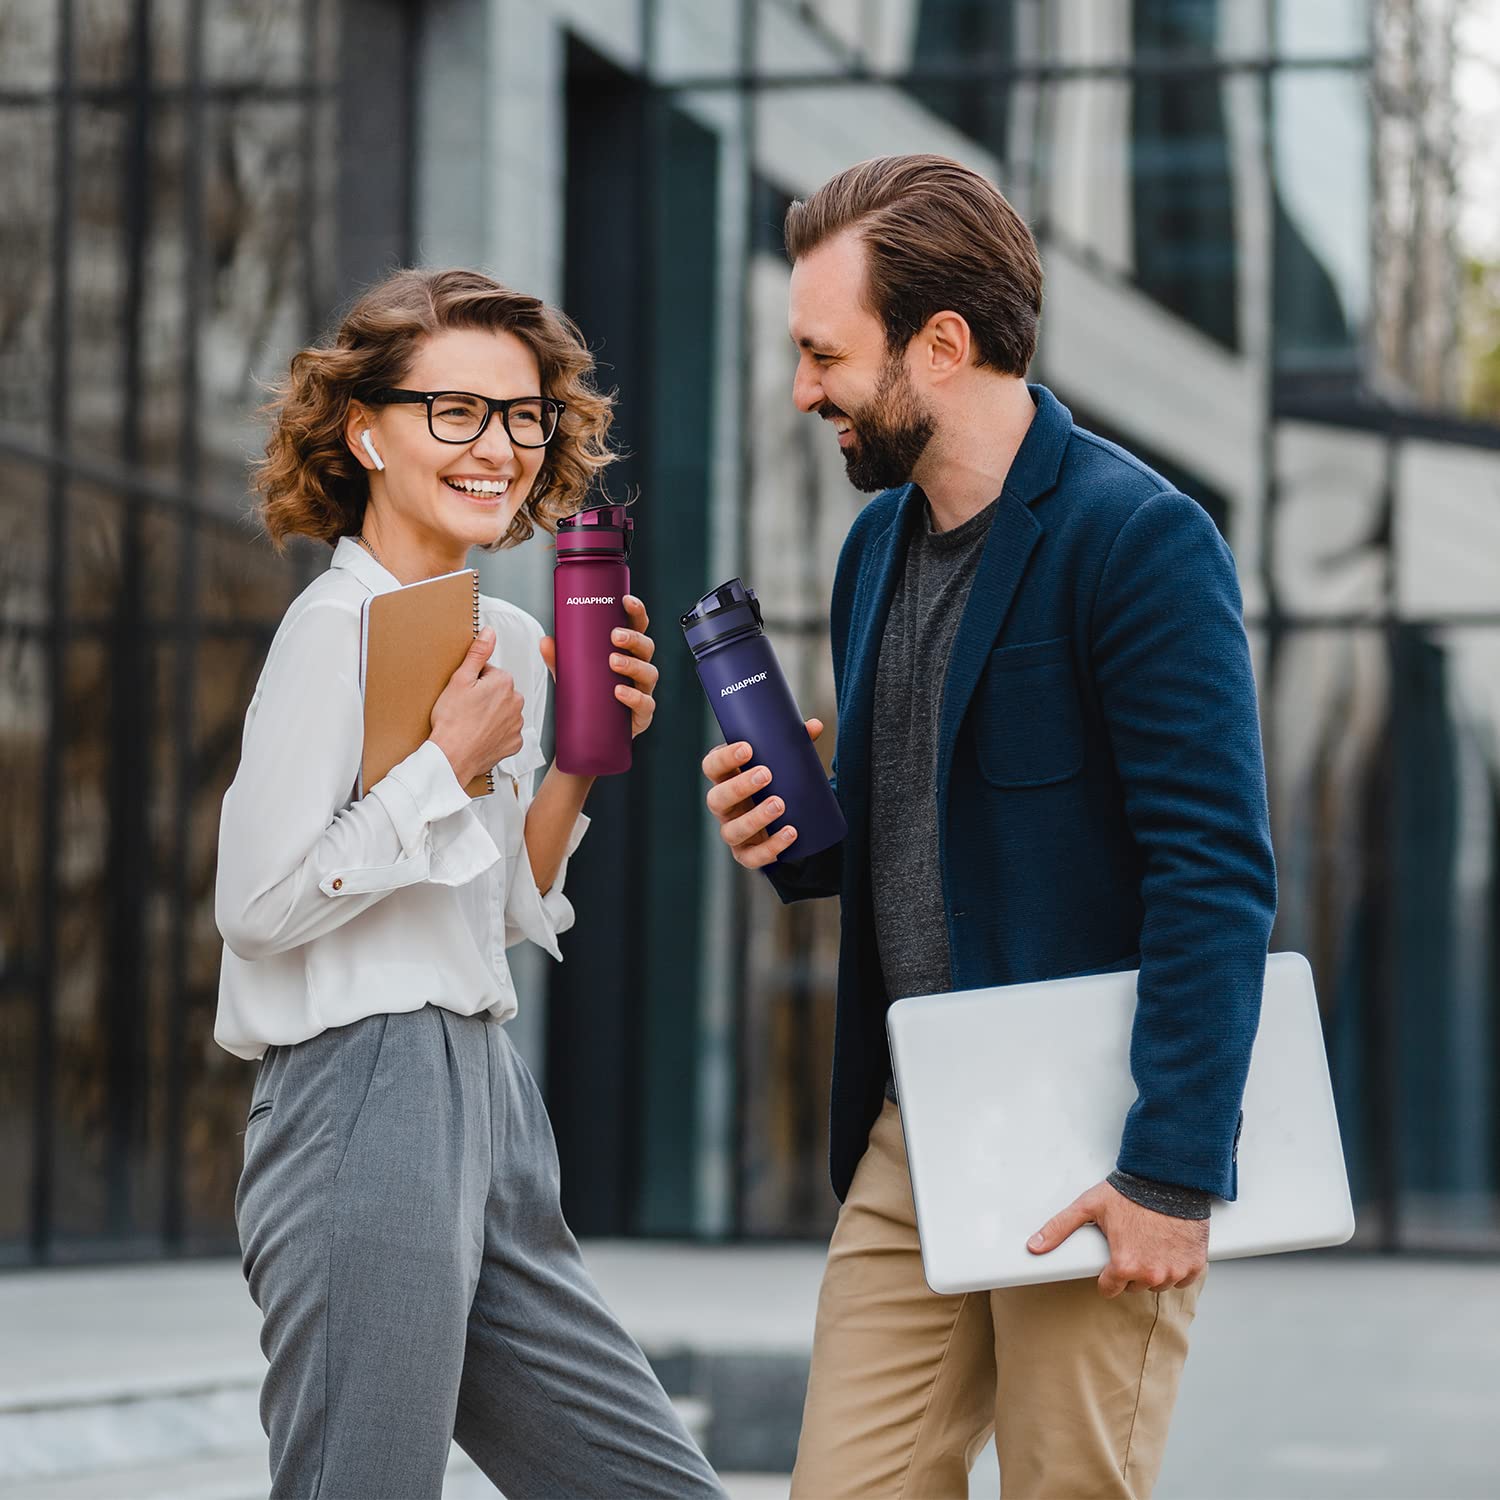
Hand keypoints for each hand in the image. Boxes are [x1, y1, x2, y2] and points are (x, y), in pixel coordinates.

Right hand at [429, 627, 524, 786]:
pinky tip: (480, 735)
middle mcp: (516, 702)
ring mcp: (516, 724)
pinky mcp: (514, 743)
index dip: (473, 682)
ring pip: (504, 712)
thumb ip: (478, 653)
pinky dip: (495, 733)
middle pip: (499, 692)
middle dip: (484, 697)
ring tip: (471, 723)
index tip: (463, 693)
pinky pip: (507, 733)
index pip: (489, 673)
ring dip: (491, 715)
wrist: (451, 756)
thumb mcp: (460, 679)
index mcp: (504, 682)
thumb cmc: (452, 721)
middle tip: (465, 708)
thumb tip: (489, 633)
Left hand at [539, 594, 657, 739]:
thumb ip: (559, 659)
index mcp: (628, 653)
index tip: (627, 601)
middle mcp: (639, 670)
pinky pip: (646, 704)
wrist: (592, 736)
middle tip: (615, 636)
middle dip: (634, 638)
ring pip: (649, 673)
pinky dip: (634, 697)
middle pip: (647, 647)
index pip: (638, 628)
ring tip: (614, 662)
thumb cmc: (590, 698)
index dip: (637, 613)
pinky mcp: (642, 715)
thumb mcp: (571, 675)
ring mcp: (643, 692)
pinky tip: (619, 692)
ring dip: (633, 664)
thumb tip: (546, 641)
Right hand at [701, 719, 823, 868]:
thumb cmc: (776, 784)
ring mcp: (733, 831)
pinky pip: (752, 857)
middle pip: (717, 798)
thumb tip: (815, 725)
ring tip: (780, 804)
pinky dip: (770, 848)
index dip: (725, 758)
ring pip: (732, 830)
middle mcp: (723, 806)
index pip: (712, 766)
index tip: (748, 748)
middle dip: (739, 787)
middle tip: (766, 774)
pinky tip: (789, 834)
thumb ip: (796, 744)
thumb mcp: (782, 765)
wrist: (782, 821)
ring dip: (755, 818)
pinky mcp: (746, 854)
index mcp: (726, 779)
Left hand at [1027, 1179, 1207, 1298]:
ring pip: (1158, 1284)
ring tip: (1148, 1241)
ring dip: (1153, 1269)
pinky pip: (1182, 1279)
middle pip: (1134, 1286)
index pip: (1109, 1289)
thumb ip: (1060, 1228)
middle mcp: (1151, 1274)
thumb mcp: (1089, 1206)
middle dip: (1130, 1269)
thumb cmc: (1130, 1191)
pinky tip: (1168, 1246)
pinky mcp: (1195, 1265)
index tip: (1110, 1261)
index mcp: (1124, 1265)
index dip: (1107, 1274)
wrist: (1169, 1178)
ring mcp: (1175, 1272)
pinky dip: (1176, 1266)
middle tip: (1130, 1243)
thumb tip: (1034, 1246)